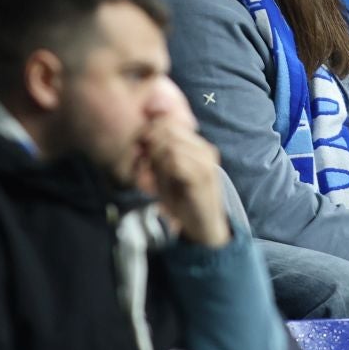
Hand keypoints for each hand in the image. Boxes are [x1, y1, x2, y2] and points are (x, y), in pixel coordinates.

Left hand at [136, 118, 229, 246]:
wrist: (204, 227)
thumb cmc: (183, 200)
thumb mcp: (167, 172)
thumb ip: (159, 154)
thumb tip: (143, 137)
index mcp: (199, 146)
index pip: (172, 122)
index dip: (152, 129)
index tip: (142, 146)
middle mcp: (205, 150)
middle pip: (170, 129)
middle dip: (152, 143)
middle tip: (146, 160)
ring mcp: (206, 162)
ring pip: (171, 145)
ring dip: (156, 158)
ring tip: (154, 171)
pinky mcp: (202, 176)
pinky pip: (176, 162)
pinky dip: (164, 169)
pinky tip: (162, 179)